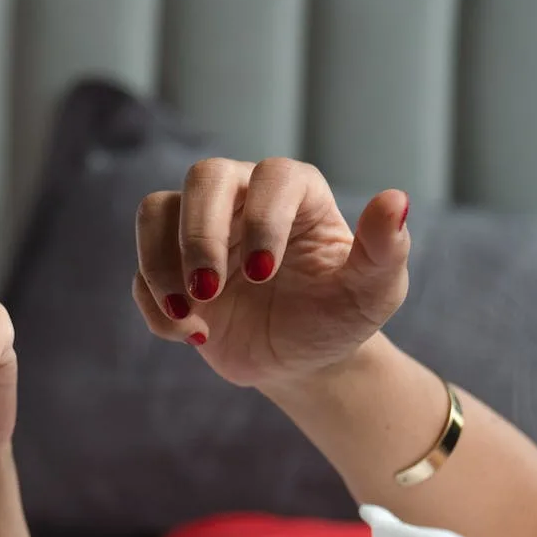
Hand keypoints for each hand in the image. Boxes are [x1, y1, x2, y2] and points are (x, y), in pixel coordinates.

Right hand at [132, 157, 410, 389]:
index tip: (263, 274)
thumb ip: (386, 248)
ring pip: (156, 212)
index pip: (269, 177)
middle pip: (201, 178)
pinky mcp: (169, 268)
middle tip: (209, 289)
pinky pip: (141, 272)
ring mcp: (198, 231)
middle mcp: (241, 198)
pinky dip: (156, 306)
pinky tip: (192, 335)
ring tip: (190, 315)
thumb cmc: (341, 317)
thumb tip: (395, 200)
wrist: (302, 360)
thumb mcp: (374, 292)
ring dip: (161, 265)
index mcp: (294, 192)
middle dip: (199, 236)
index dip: (261, 219)